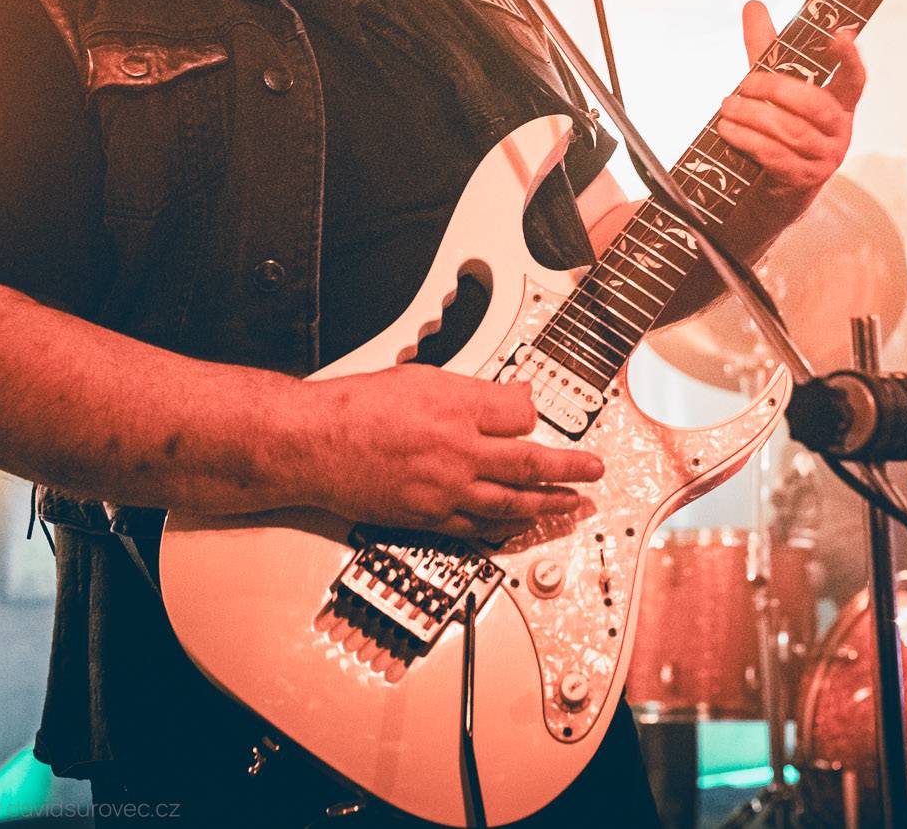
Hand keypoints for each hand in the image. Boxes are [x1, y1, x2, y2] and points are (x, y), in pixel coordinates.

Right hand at [306, 366, 603, 537]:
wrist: (313, 444)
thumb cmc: (355, 408)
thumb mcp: (420, 377)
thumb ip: (470, 391)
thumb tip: (508, 398)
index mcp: (455, 409)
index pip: (520, 413)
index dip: (535, 414)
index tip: (540, 413)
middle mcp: (456, 452)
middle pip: (529, 463)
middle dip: (569, 469)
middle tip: (594, 470)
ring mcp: (443, 490)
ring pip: (510, 503)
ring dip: (549, 505)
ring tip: (572, 504)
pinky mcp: (426, 517)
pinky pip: (477, 529)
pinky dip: (505, 528)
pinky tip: (521, 525)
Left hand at [715, 0, 867, 208]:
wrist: (777, 188)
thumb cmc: (780, 127)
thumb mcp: (774, 87)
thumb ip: (766, 49)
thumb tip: (753, 5)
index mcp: (840, 104)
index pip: (855, 79)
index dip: (850, 58)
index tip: (841, 34)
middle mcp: (839, 131)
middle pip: (814, 105)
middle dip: (775, 90)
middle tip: (744, 83)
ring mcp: (824, 158)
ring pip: (792, 132)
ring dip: (754, 116)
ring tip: (727, 106)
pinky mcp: (803, 179)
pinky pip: (776, 156)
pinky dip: (748, 140)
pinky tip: (728, 129)